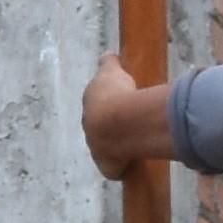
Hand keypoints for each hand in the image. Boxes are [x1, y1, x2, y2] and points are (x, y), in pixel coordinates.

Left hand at [80, 55, 174, 176]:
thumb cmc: (115, 94)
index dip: (108, 105)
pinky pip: (115, 169)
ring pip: (106, 149)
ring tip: (133, 144)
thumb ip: (108, 63)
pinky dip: (122, 167)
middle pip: (100, 129)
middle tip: (128, 125)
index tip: (118, 106)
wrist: (117, 123)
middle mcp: (89, 128)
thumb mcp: (111, 72)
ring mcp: (97, 149)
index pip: (97, 106)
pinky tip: (133, 164)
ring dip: (117, 147)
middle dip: (110, 127)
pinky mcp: (107, 166)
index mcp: (89, 105)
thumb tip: (108, 53)